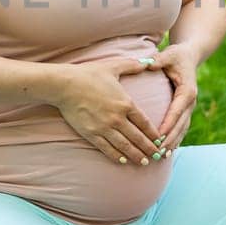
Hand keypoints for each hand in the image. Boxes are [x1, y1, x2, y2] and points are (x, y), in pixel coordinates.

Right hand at [51, 57, 166, 166]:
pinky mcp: (91, 134)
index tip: (160, 140)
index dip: (154, 134)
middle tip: (157, 156)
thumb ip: (132, 65)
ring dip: (136, 156)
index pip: (145, 123)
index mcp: (125, 103)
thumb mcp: (113, 66)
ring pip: (125, 146)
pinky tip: (123, 161)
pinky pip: (107, 149)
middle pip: (138, 138)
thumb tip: (147, 62)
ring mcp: (104, 128)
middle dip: (149, 148)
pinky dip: (117, 156)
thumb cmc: (88, 74)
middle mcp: (117, 118)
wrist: (65, 85)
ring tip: (144, 162)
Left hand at [149, 44, 198, 154]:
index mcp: (187, 90)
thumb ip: (159, 60)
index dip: (168, 124)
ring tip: (161, 156)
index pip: (176, 110)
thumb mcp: (168, 55)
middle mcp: (190, 101)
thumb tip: (149, 63)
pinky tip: (166, 152)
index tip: (158, 136)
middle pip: (180, 124)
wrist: (189, 56)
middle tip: (158, 152)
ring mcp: (189, 108)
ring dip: (173, 143)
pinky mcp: (185, 111)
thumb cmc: (176, 55)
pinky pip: (181, 128)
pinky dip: (175, 140)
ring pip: (182, 129)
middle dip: (170, 139)